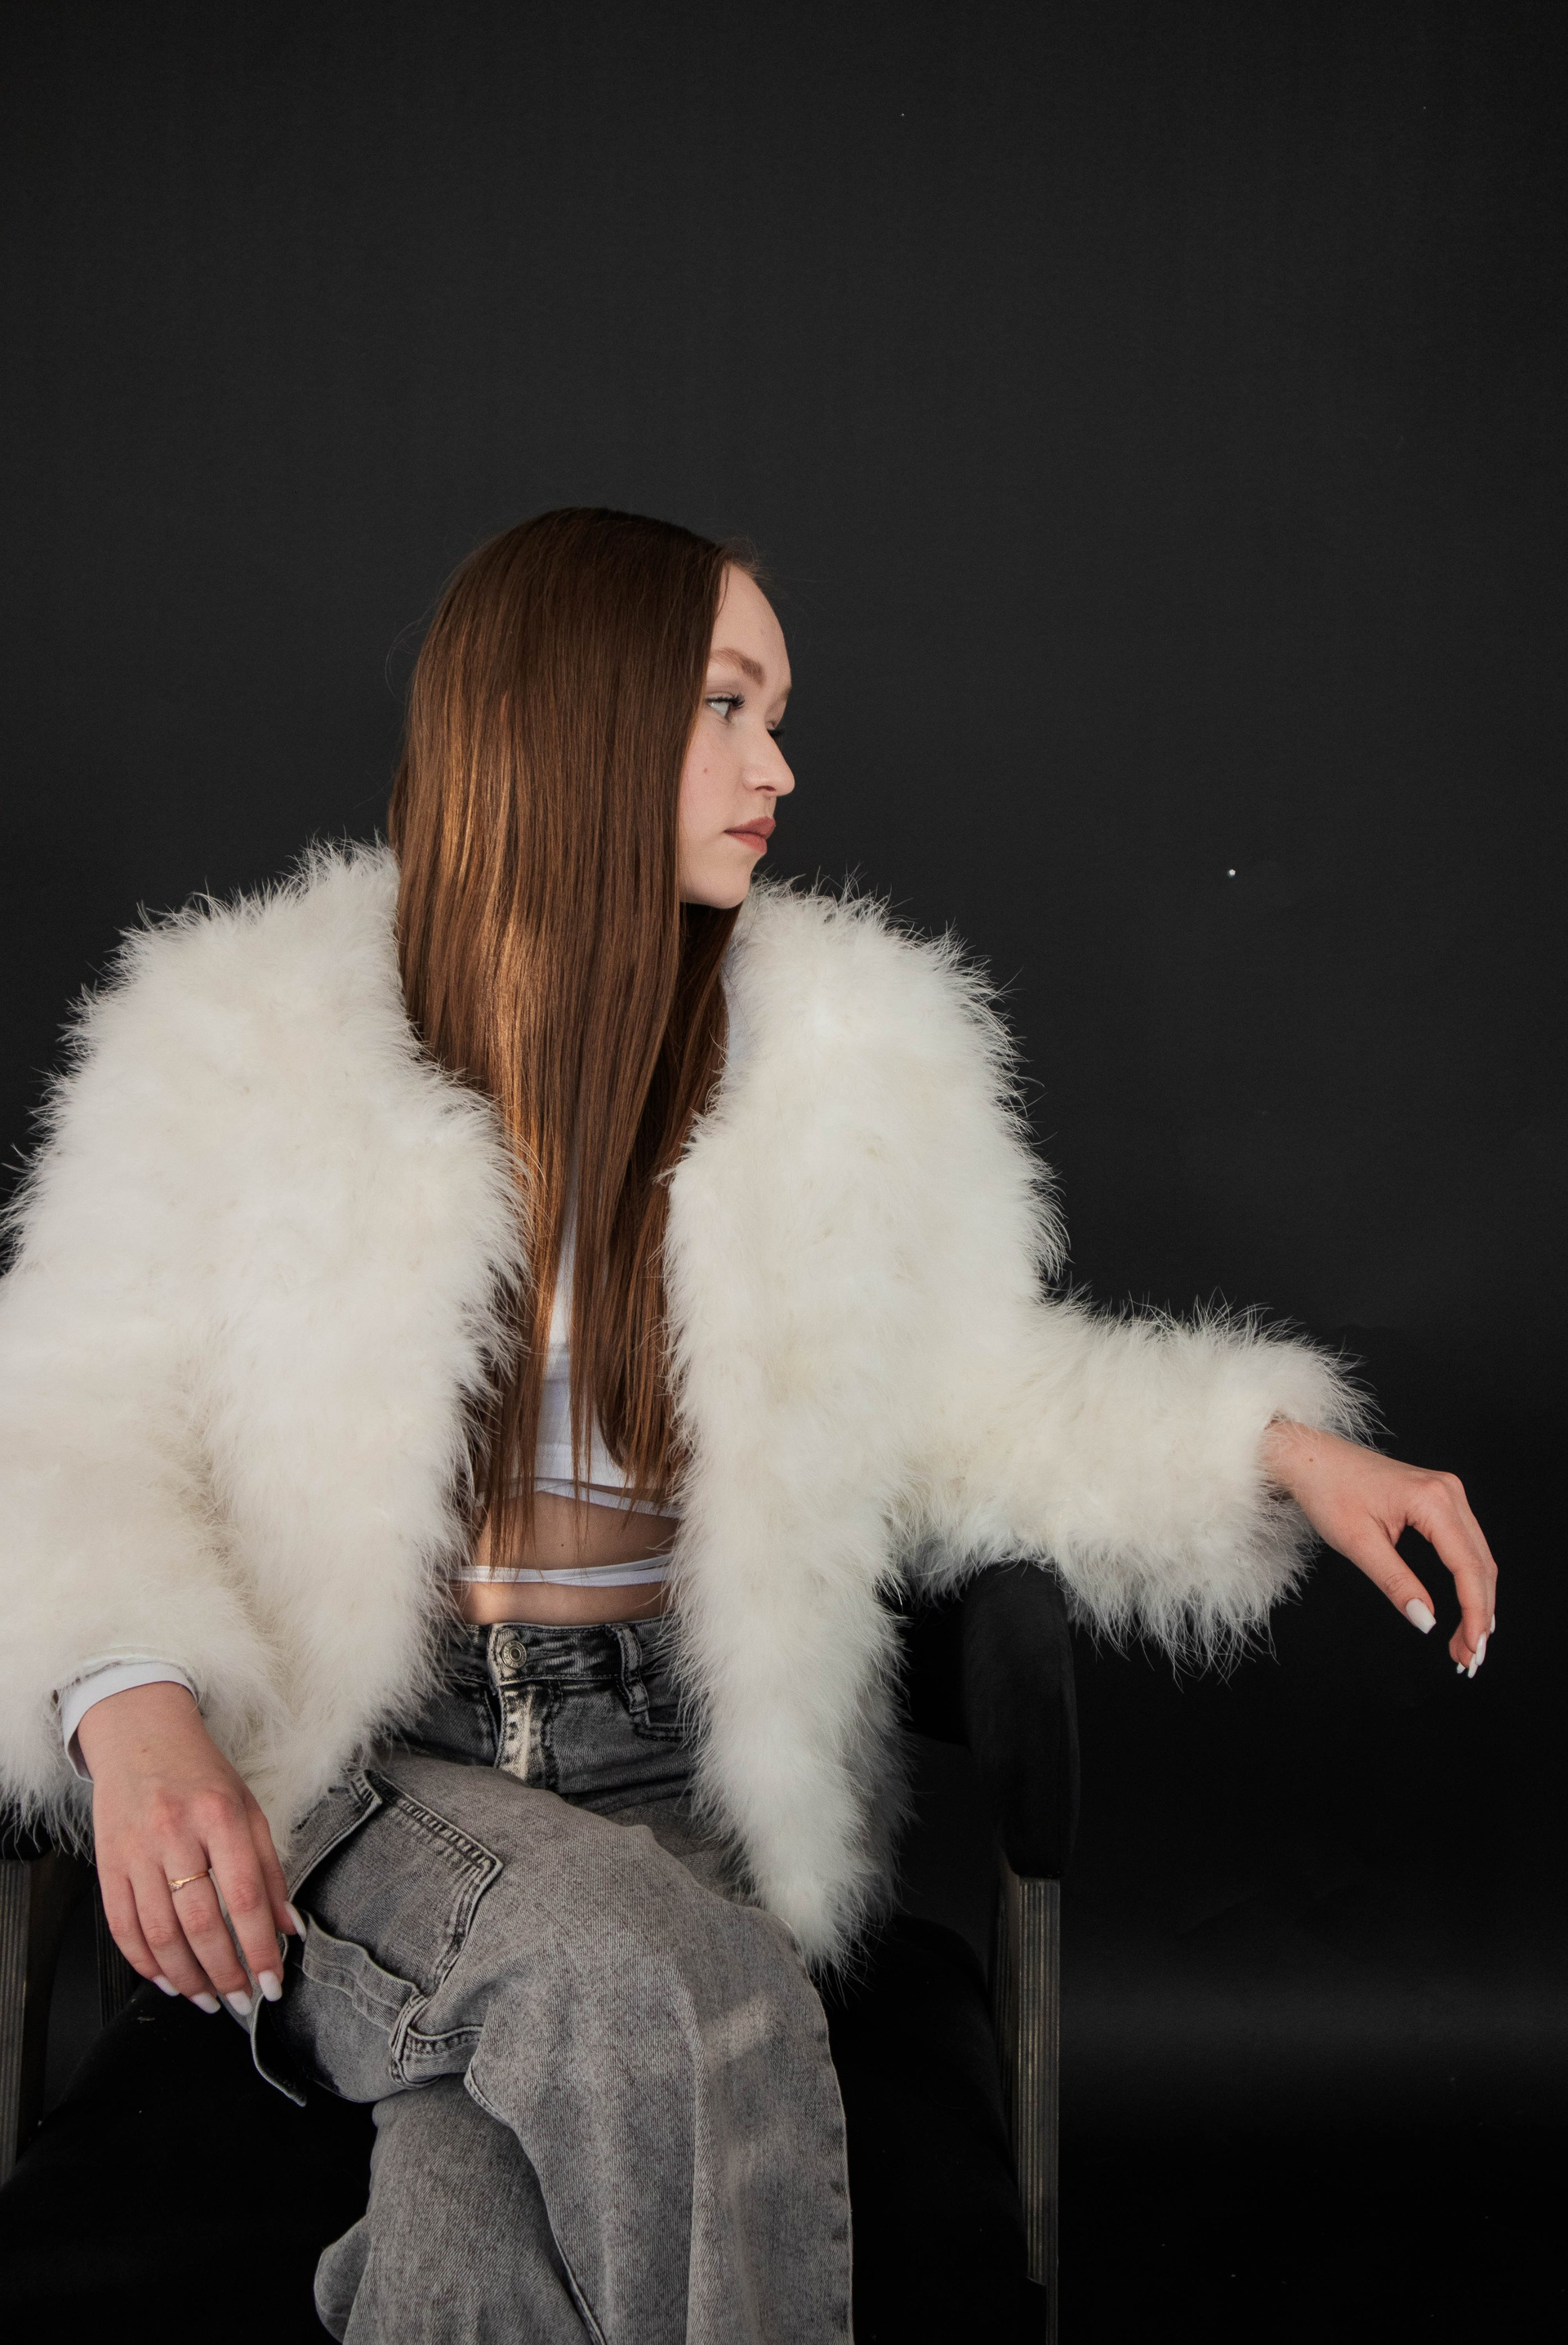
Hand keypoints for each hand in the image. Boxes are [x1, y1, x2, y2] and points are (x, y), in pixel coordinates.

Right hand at [77, 1680, 300, 2014]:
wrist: (139, 1734)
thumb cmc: (201, 1774)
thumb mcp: (249, 1807)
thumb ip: (270, 1869)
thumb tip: (290, 1927)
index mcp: (220, 1817)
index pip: (245, 1898)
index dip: (261, 1949)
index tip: (273, 1983)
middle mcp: (176, 1834)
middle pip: (201, 1924)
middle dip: (225, 1974)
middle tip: (241, 2001)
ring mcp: (136, 1851)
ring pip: (160, 1934)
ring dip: (187, 1978)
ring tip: (209, 1998)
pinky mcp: (107, 1864)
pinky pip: (122, 1927)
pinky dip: (144, 1962)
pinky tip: (166, 1979)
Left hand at [1261, 1420, 1496, 1673]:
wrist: (1310, 1458)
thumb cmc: (1328, 1491)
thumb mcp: (1358, 1544)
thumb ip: (1396, 1583)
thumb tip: (1427, 1621)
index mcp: (1433, 1500)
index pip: (1468, 1567)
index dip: (1474, 1614)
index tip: (1471, 1649)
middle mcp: (1449, 1492)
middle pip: (1481, 1564)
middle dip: (1480, 1615)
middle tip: (1469, 1657)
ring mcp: (1448, 1492)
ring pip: (1478, 1557)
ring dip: (1478, 1601)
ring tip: (1467, 1642)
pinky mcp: (1440, 1498)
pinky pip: (1466, 1545)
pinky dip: (1468, 1579)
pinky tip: (1468, 1608)